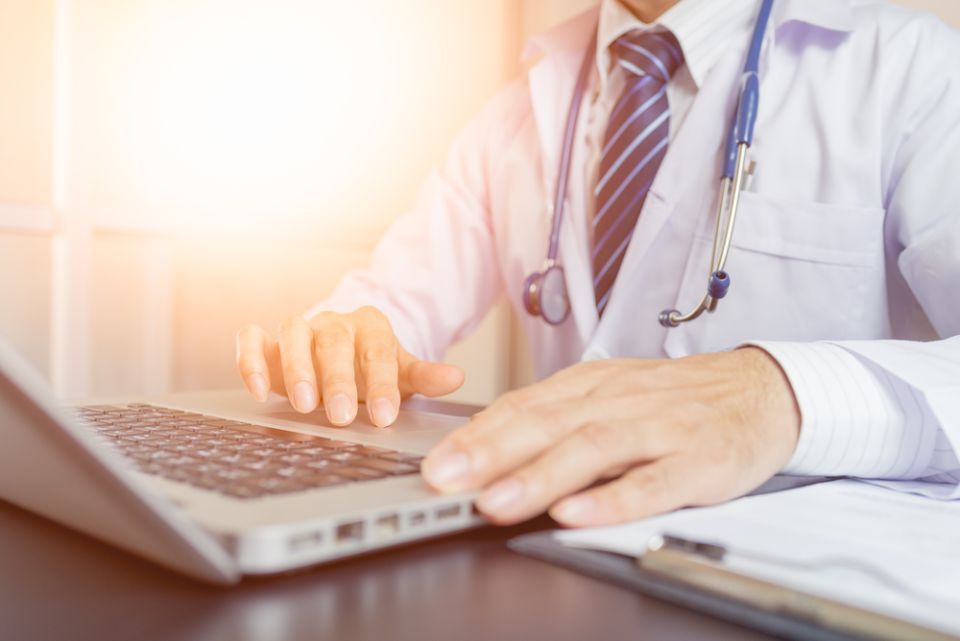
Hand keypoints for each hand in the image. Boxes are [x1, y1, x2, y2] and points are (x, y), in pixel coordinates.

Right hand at [235, 307, 463, 426]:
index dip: (381, 384)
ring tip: (304, 406)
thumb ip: (425, 377)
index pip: (378, 352)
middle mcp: (334, 323)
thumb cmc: (373, 369)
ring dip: (296, 369)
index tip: (385, 416)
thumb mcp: (402, 374)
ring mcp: (300, 328)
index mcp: (372, 326)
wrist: (343, 355)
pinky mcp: (268, 340)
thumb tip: (454, 377)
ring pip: (293, 334)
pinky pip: (252, 338)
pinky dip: (251, 360)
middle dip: (338, 381)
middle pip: (335, 343)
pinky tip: (259, 390)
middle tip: (343, 417)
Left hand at [421, 347, 799, 526]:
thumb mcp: (612, 393)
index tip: (436, 462)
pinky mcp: (699, 460)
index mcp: (593, 384)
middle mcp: (621, 401)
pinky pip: (654, 481)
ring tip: (496, 502)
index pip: (525, 406)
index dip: (478, 434)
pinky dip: (614, 498)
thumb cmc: (674, 398)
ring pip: (593, 449)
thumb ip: (558, 417)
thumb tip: (490, 445)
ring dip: (540, 476)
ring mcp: (661, 429)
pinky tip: (578, 514)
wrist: (761, 388)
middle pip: (548, 424)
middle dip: (491, 452)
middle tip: (445, 480)